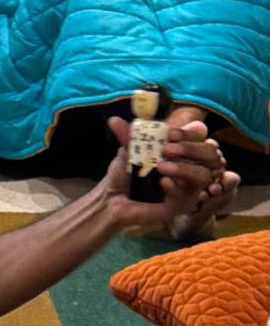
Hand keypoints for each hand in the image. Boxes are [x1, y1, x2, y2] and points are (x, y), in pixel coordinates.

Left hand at [103, 112, 237, 236]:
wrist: (114, 199)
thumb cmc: (125, 172)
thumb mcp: (126, 152)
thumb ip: (127, 138)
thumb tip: (114, 120)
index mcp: (181, 149)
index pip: (199, 136)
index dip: (188, 133)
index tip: (169, 133)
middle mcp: (190, 166)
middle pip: (210, 154)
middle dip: (191, 148)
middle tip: (166, 149)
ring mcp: (188, 187)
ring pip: (203, 175)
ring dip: (184, 168)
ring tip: (161, 167)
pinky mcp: (181, 205)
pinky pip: (187, 196)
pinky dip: (176, 188)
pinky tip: (163, 183)